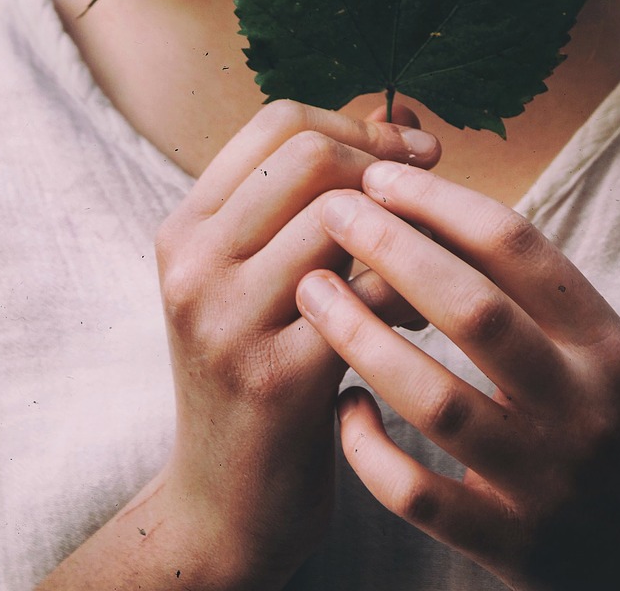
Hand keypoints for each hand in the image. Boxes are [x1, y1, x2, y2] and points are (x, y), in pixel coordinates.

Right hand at [152, 103, 439, 589]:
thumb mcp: (260, 274)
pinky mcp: (274, 377)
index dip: (357, 125)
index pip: (278, 123)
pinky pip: (366, 296)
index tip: (413, 151)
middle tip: (433, 191)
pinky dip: (407, 291)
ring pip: (342, 219)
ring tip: (426, 263)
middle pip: (310, 156)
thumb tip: (396, 117)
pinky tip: (416, 317)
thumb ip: (313, 198)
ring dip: (405, 230)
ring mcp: (226, 319)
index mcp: (186, 226)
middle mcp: (194, 262)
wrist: (223, 502)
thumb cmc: (260, 369)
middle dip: (386, 166)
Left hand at [296, 162, 619, 590]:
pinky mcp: (509, 544)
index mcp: (605, 342)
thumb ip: (532, 291)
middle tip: (332, 213)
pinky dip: (368, 446)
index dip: (439, 201)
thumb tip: (428, 204)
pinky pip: (416, 492)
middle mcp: (581, 405)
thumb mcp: (603, 349)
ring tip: (312, 291)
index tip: (380, 175)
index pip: (517, 247)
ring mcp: (545, 480)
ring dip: (360, 338)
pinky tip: (344, 406)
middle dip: (391, 250)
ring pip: (434, 399)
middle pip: (473, 310)